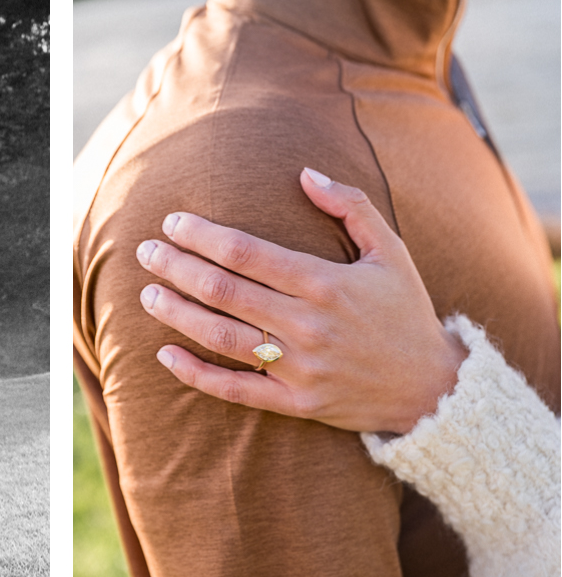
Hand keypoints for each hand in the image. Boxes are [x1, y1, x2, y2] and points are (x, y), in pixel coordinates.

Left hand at [136, 168, 466, 434]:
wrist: (432, 388)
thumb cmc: (405, 312)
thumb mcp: (390, 251)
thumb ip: (350, 206)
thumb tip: (305, 173)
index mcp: (325, 282)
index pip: (246, 252)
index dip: (202, 235)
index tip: (173, 222)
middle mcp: (307, 325)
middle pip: (223, 290)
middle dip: (176, 267)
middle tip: (145, 252)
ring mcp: (299, 368)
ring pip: (221, 337)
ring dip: (177, 314)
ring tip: (147, 294)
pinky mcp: (294, 403)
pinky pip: (234, 389)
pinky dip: (195, 374)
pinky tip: (165, 354)